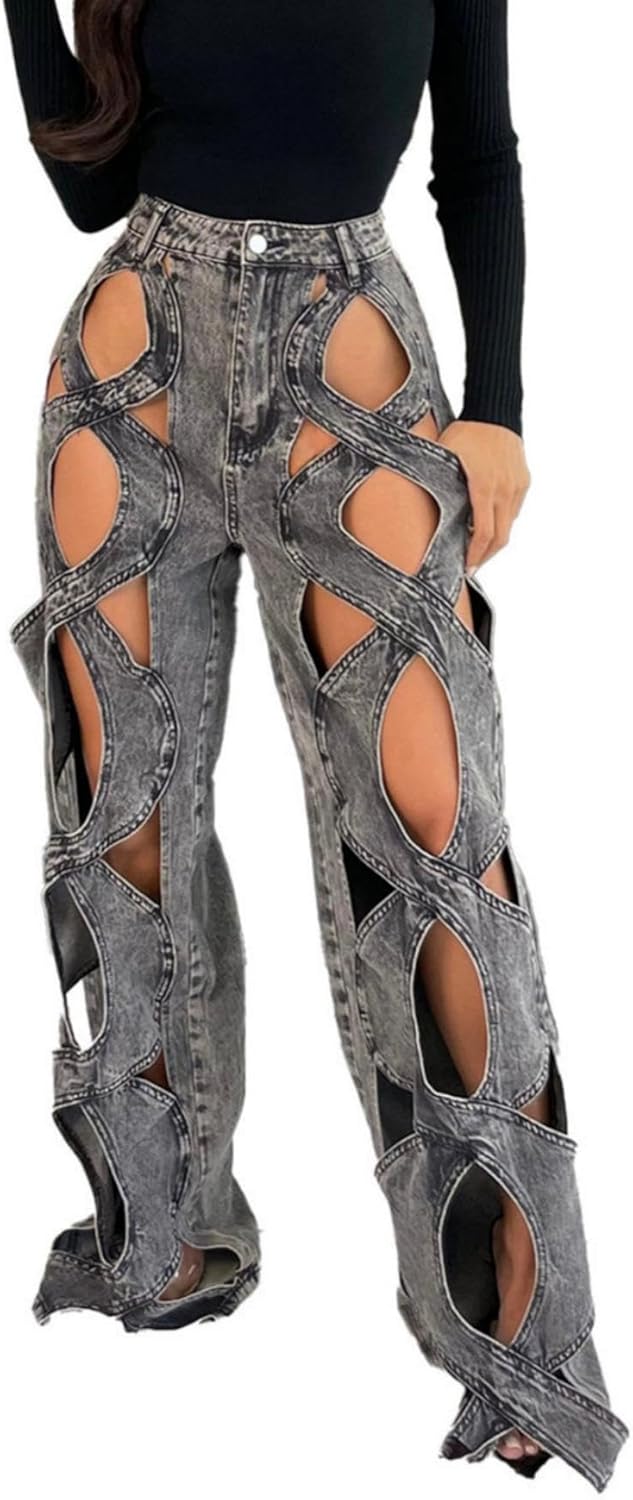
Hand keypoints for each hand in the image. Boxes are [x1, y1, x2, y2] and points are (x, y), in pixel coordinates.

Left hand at [434, 420, 530, 573]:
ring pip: (509, 525)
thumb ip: (437, 485)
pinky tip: (489, 524)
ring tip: (478, 549)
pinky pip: (514, 510)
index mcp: (484, 487)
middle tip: (472, 567)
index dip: (476, 555)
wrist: (494, 411)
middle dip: (486, 556)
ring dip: (495, 540)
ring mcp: (517, 486)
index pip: (484, 533)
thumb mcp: (443, 457)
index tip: (467, 569)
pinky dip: (502, 522)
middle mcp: (505, 490)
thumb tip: (417, 511)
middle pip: (501, 537)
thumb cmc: (464, 433)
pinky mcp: (524, 481)